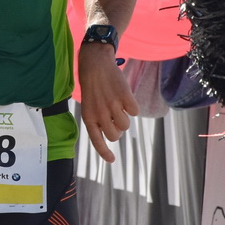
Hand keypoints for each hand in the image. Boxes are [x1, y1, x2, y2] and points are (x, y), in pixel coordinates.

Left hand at [77, 41, 138, 161]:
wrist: (95, 64)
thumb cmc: (92, 86)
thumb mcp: (89, 105)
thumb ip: (98, 120)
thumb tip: (113, 134)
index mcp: (89, 117)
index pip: (97, 141)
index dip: (105, 152)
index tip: (112, 160)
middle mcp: (100, 114)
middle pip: (115, 135)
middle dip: (117, 131)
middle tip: (115, 119)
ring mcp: (113, 105)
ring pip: (126, 125)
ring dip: (125, 118)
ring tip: (118, 106)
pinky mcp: (124, 96)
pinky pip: (135, 111)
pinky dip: (132, 106)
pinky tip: (125, 98)